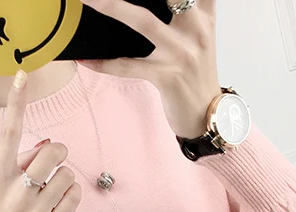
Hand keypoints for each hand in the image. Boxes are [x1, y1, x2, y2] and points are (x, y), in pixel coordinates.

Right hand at [0, 72, 82, 211]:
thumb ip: (18, 165)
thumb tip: (48, 144)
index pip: (7, 133)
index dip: (15, 102)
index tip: (22, 76)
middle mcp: (15, 192)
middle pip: (52, 151)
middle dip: (59, 152)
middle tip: (55, 161)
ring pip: (67, 175)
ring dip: (64, 178)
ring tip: (52, 192)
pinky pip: (74, 197)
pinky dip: (71, 196)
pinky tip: (59, 205)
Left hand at [78, 0, 221, 138]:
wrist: (208, 117)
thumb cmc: (197, 75)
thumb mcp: (199, 36)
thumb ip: (186, 9)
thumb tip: (153, 1)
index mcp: (204, 14)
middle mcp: (195, 29)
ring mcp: (181, 53)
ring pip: (142, 21)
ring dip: (111, 7)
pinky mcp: (167, 77)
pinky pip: (128, 67)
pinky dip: (104, 64)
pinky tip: (86, 58)